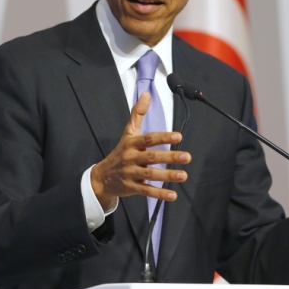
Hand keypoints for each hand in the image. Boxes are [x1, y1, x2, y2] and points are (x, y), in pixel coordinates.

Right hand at [90, 92, 190, 210]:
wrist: (101, 177)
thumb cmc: (120, 152)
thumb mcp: (128, 133)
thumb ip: (138, 114)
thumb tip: (146, 94)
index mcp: (132, 143)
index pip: (149, 139)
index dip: (163, 137)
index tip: (178, 136)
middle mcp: (131, 158)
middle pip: (151, 157)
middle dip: (170, 157)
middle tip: (187, 157)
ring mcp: (131, 174)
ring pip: (150, 175)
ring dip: (168, 176)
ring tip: (183, 175)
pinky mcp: (132, 188)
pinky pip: (146, 191)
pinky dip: (159, 194)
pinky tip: (173, 195)